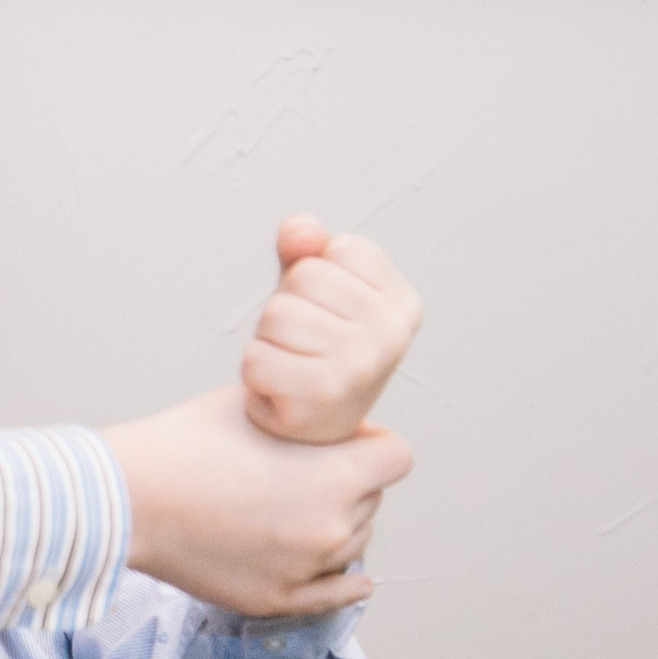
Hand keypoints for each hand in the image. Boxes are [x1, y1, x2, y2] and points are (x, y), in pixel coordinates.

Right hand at [107, 385, 410, 615]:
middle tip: (298, 473)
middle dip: (346, 483)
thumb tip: (329, 427)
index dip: (372, 444)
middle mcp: (332, 527)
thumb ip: (304, 415)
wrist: (128, 498)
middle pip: (372, 500)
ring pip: (353, 543)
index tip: (346, 443)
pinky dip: (343, 581)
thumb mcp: (252, 405)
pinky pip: (335, 595)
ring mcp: (306, 569)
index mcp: (336, 476)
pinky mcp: (277, 598)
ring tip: (290, 510)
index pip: (396, 458)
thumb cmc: (182, 445)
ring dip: (334, 524)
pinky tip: (345, 572)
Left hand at [243, 215, 421, 444]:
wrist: (309, 428)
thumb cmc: (312, 350)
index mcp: (402, 303)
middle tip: (303, 346)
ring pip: (275, 316)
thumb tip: (299, 230)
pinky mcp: (321, 395)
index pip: (336, 249)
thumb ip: (307, 249)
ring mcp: (361, 365)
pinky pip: (255, 358)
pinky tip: (280, 391)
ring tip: (292, 365)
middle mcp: (392, 334)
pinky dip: (256, 375)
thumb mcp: (316, 291)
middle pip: (304, 278)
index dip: (314, 277)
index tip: (328, 315)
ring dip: (268, 340)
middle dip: (287, 307)